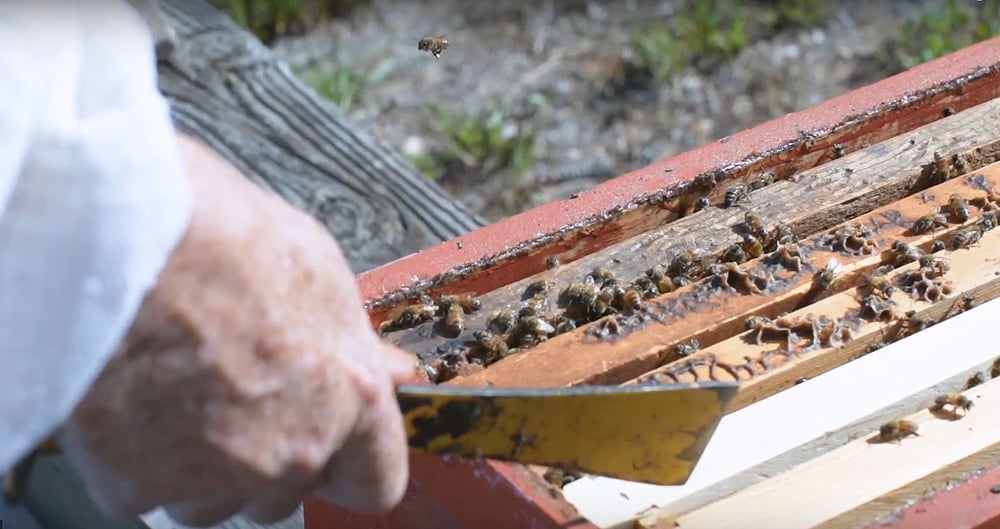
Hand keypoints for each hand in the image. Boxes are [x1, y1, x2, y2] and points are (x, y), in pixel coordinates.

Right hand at [56, 135, 415, 525]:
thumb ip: (353, 345)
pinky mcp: (138, 483)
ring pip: (211, 499)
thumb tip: (388, 371)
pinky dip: (131, 459)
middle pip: (284, 492)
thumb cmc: (217, 237)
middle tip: (227, 389)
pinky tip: (130, 396)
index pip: (376, 480)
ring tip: (172, 384)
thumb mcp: (317, 274)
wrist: (116, 238)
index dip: (350, 465)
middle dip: (264, 455)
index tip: (331, 447)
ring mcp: (215, 475)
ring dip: (196, 463)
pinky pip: (141, 491)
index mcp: (350, 396)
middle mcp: (291, 450)